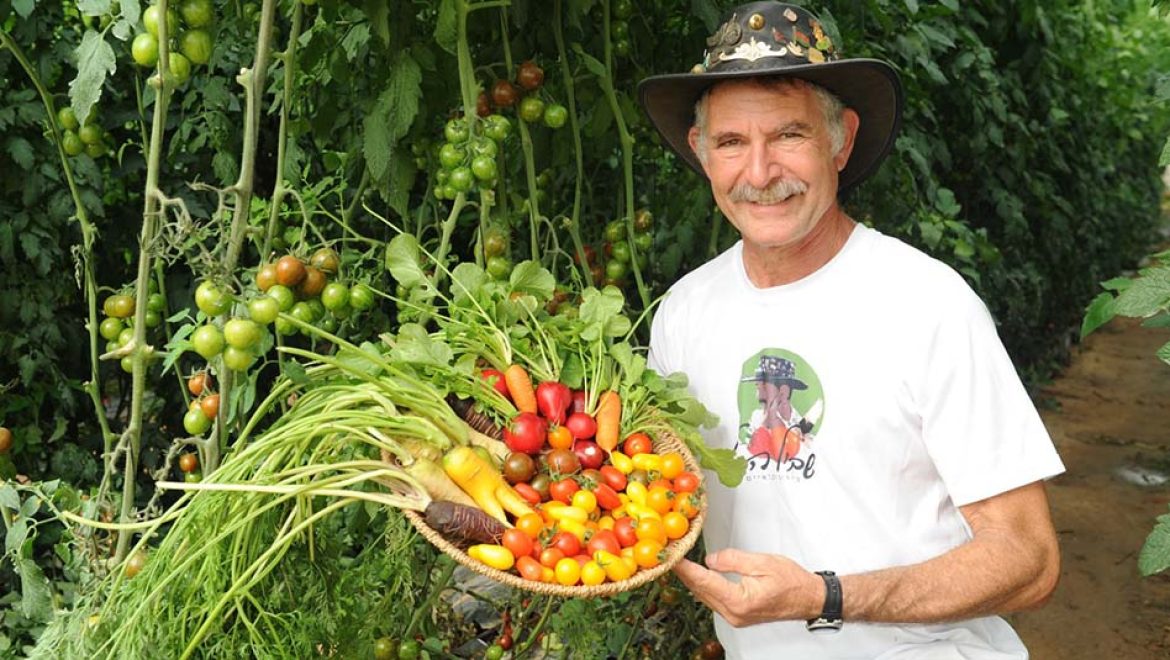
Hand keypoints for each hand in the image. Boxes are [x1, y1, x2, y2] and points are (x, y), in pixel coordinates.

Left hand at [673, 548, 822, 627]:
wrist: (809, 598)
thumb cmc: (792, 581)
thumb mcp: (762, 562)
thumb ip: (733, 560)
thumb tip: (710, 560)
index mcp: (739, 601)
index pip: (703, 581)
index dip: (685, 568)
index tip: (672, 557)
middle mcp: (734, 614)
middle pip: (700, 591)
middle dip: (685, 573)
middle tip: (670, 555)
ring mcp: (735, 617)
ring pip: (705, 596)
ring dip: (693, 580)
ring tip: (680, 562)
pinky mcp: (738, 615)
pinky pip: (714, 600)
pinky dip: (704, 586)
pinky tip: (698, 575)